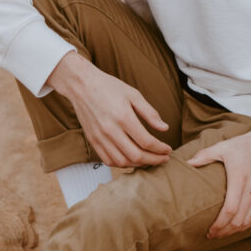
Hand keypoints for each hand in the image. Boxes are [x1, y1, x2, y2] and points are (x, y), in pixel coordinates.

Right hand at [48, 51, 171, 167]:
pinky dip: (122, 164)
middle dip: (153, 160)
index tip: (168, 149)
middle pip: (136, 155)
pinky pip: (108, 160)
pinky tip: (132, 159)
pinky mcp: (93, 141)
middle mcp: (110, 130)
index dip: (160, 149)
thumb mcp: (133, 94)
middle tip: (164, 158)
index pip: (146, 141)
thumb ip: (150, 113)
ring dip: (139, 164)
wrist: (82, 86)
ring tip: (150, 159)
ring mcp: (100, 138)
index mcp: (123, 117)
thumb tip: (165, 128)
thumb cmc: (109, 87)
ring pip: (122, 161)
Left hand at [187, 120, 250, 238]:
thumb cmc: (243, 145)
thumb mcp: (223, 147)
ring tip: (224, 232)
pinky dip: (248, 224)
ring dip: (235, 230)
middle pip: (239, 220)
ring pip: (249, 220)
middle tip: (213, 234)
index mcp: (239, 177)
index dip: (219, 224)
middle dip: (225, 231)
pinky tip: (238, 226)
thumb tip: (187, 163)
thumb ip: (204, 156)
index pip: (230, 210)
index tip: (210, 230)